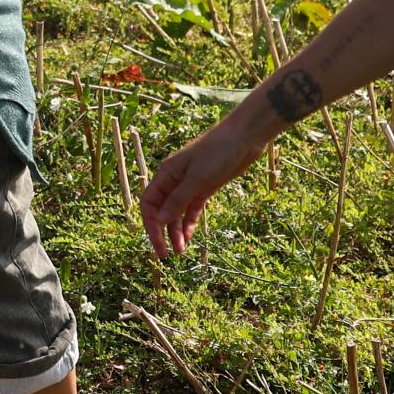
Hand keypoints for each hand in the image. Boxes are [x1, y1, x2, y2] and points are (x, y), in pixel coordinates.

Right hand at [142, 118, 264, 258]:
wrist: (244, 137)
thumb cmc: (218, 151)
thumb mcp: (197, 178)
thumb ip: (178, 200)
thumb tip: (160, 221)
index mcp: (166, 174)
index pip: (149, 204)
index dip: (151, 225)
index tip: (159, 245)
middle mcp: (174, 180)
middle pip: (162, 211)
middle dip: (163, 233)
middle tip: (169, 255)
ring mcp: (190, 185)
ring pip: (177, 213)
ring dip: (177, 231)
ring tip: (182, 251)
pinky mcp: (205, 188)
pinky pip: (192, 209)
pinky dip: (189, 223)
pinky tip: (190, 237)